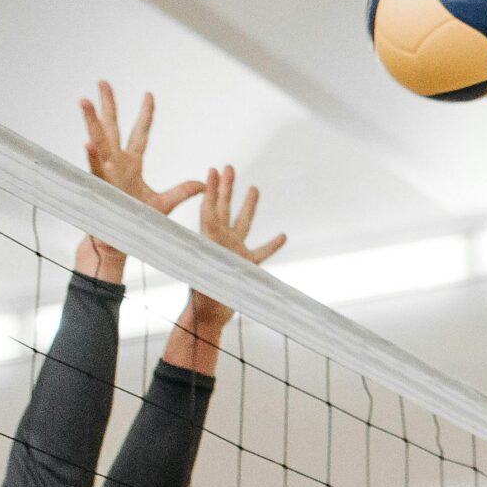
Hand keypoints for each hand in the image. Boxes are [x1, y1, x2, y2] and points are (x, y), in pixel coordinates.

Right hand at [78, 81, 203, 233]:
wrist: (120, 241)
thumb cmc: (136, 221)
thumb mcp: (164, 204)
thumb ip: (183, 191)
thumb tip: (204, 183)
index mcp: (131, 164)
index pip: (140, 134)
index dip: (145, 115)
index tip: (149, 94)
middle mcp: (116, 164)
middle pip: (112, 128)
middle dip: (108, 106)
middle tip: (103, 82)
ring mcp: (106, 173)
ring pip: (98, 143)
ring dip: (91, 123)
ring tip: (85, 101)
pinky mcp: (100, 187)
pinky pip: (94, 171)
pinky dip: (91, 157)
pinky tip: (87, 143)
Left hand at [185, 164, 286, 332]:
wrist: (207, 319)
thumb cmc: (203, 300)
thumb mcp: (206, 274)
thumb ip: (211, 256)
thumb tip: (212, 241)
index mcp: (210, 242)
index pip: (210, 210)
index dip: (212, 189)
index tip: (213, 170)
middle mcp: (221, 244)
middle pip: (225, 209)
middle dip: (227, 188)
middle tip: (229, 167)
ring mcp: (234, 253)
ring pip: (243, 224)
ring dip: (248, 206)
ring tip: (253, 187)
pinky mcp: (244, 267)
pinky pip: (261, 253)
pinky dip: (271, 245)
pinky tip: (282, 235)